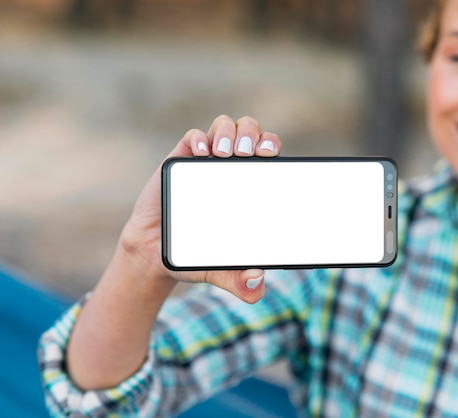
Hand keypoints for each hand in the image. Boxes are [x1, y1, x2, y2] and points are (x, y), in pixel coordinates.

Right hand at [119, 115, 280, 302]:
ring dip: (229, 131)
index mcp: (248, 185)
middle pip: (250, 132)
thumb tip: (256, 286)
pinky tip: (200, 152)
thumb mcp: (219, 268)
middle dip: (254, 135)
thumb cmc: (194, 255)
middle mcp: (229, 168)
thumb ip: (237, 279)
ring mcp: (205, 162)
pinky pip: (193, 137)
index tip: (271, 155)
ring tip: (224, 153)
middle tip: (248, 154)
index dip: (272, 145)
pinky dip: (199, 139)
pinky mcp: (180, 162)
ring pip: (225, 126)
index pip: (268, 153)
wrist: (155, 254)